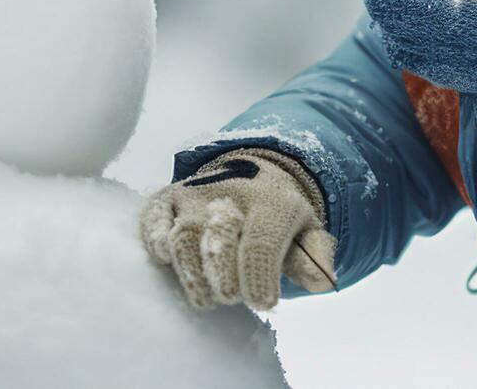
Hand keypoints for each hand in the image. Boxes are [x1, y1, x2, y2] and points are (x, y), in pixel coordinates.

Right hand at [138, 147, 336, 310]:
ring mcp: (193, 193)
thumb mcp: (305, 230)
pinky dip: (155, 241)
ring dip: (191, 271)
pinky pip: (152, 218)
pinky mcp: (166, 198)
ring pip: (183, 233)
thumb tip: (324, 281)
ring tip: (206, 297)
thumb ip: (314, 256)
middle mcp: (229, 192)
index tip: (264, 303)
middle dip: (223, 274)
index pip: (262, 242)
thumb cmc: (278, 215)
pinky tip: (168, 262)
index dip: (260, 277)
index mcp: (271, 200)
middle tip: (231, 297)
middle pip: (218, 235)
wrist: (250, 172)